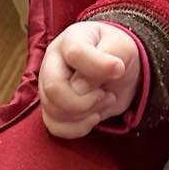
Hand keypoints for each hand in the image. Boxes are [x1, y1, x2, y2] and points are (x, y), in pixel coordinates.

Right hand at [39, 21, 141, 138]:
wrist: (119, 68)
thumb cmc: (117, 52)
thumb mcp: (121, 49)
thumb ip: (104, 63)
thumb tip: (85, 88)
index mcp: (70, 41)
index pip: (74, 54)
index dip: (98, 66)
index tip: (119, 69)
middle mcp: (52, 63)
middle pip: (53, 88)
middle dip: (86, 100)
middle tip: (107, 95)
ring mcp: (47, 87)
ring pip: (54, 111)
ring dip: (87, 114)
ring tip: (105, 100)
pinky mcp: (53, 109)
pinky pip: (56, 127)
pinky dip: (78, 128)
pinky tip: (94, 117)